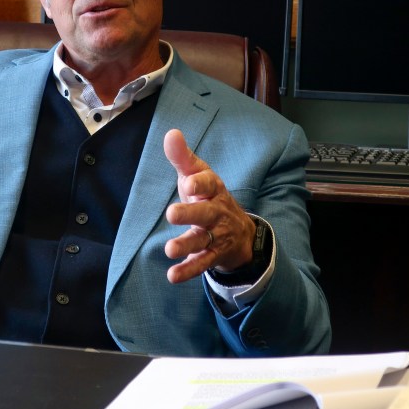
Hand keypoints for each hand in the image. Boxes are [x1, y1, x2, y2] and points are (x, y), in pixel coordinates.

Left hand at [163, 129, 255, 283]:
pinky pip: (201, 263)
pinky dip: (188, 271)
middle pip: (205, 213)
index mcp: (213, 189)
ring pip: (202, 240)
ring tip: (169, 249)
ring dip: (186, 245)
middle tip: (171, 214)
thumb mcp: (198, 175)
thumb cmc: (208, 196)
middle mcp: (216, 212)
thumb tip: (170, 133)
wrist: (239, 230)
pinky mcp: (212, 255)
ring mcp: (216, 235)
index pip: (208, 183)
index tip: (187, 182)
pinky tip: (172, 276)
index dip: (199, 182)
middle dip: (190, 213)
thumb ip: (182, 157)